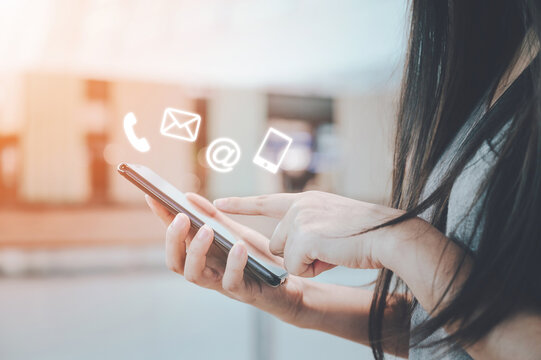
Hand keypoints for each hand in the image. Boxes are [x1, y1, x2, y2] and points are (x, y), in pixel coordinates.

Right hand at [146, 193, 305, 323]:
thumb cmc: (258, 259)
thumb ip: (214, 218)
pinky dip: (233, 263)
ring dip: (196, 251)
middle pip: (175, 261)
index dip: (161, 219)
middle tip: (181, 217)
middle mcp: (207, 271)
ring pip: (194, 275)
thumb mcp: (236, 233)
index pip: (175, 238)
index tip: (152, 196)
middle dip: (173, 239)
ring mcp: (222, 283)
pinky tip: (238, 246)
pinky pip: (231, 282)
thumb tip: (188, 197)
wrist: (289, 284)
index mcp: (202, 256)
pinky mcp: (244, 292)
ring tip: (206, 230)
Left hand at [214, 191, 404, 276]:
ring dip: (308, 262)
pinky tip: (333, 256)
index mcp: (306, 201)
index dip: (240, 204)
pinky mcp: (304, 235)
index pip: (266, 202)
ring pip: (286, 256)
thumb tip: (291, 250)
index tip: (215, 202)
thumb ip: (308, 228)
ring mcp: (300, 219)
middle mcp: (299, 205)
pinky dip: (315, 269)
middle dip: (299, 254)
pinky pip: (296, 266)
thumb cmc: (367, 234)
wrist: (389, 235)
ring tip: (334, 250)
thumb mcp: (332, 224)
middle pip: (278, 243)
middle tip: (329, 248)